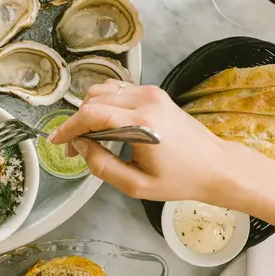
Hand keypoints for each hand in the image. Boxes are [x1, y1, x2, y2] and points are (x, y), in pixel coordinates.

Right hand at [49, 80, 253, 203]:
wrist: (217, 166)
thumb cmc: (181, 180)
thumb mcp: (137, 185)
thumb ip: (102, 166)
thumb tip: (80, 147)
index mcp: (141, 124)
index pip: (92, 114)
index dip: (69, 127)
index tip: (57, 141)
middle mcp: (145, 100)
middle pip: (94, 99)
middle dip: (78, 121)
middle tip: (76, 147)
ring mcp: (151, 92)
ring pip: (104, 90)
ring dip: (90, 110)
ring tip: (90, 135)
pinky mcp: (155, 92)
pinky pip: (119, 90)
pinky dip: (105, 104)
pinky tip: (108, 125)